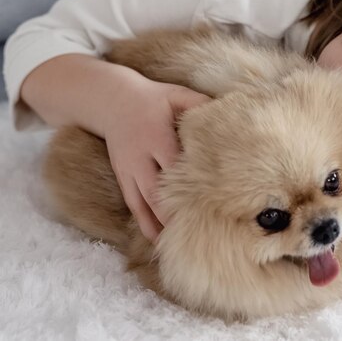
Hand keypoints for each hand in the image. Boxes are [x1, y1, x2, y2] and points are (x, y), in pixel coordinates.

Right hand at [103, 72, 210, 242]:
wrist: (109, 100)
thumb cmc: (152, 98)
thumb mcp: (175, 95)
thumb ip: (200, 104)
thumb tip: (232, 112)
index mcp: (156, 136)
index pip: (175, 164)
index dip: (192, 184)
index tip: (213, 201)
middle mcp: (140, 157)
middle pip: (159, 192)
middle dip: (178, 213)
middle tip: (203, 234)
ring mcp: (129, 171)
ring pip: (145, 204)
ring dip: (163, 225)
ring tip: (184, 246)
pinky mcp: (123, 178)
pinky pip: (134, 206)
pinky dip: (146, 224)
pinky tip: (159, 241)